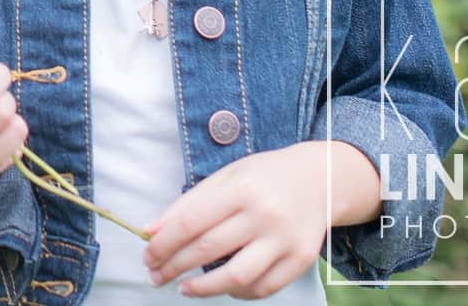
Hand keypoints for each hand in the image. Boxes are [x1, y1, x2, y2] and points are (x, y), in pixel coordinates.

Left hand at [141, 142, 373, 298]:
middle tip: (156, 276)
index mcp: (241, 189)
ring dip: (204, 288)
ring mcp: (285, 240)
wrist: (319, 179)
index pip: (191, 222)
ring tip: (183, 288)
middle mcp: (264, 215)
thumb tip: (152, 231)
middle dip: (175, 266)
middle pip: (209, 249)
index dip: (164, 243)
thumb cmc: (264, 176)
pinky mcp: (301, 260)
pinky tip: (222, 287)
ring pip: (237, 277)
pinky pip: (263, 288)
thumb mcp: (226, 177)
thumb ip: (188, 203)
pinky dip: (238, 292)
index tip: (147, 256)